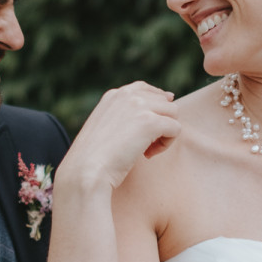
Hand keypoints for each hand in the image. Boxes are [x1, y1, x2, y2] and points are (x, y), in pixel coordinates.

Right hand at [62, 82, 181, 192]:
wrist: (86, 172)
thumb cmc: (95, 158)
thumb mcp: (106, 127)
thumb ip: (126, 114)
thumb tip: (167, 99)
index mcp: (114, 95)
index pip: (144, 89)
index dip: (153, 108)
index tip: (148, 128)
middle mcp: (127, 95)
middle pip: (163, 102)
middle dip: (159, 123)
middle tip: (143, 145)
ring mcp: (139, 107)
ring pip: (173, 113)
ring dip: (165, 133)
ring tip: (147, 150)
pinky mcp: (150, 122)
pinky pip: (176, 128)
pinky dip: (166, 144)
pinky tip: (148, 155)